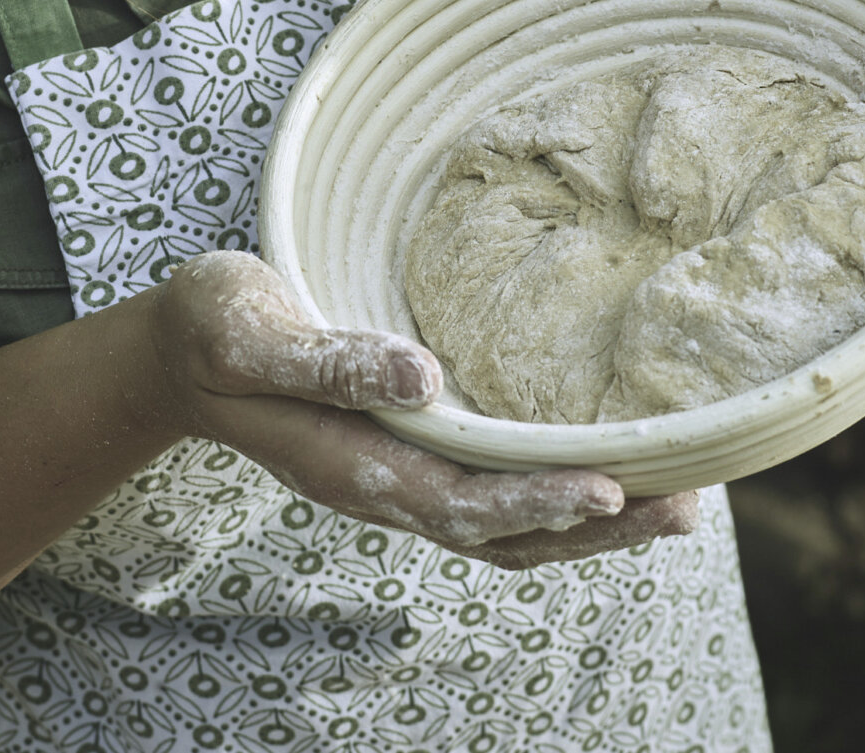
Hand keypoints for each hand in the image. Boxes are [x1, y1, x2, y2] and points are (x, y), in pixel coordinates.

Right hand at [144, 251, 697, 566]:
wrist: (178, 353)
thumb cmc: (212, 329)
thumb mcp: (248, 329)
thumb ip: (327, 358)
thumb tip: (424, 376)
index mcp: (350, 464)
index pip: (458, 504)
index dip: (534, 504)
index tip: (607, 490)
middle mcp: (383, 486)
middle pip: (502, 535)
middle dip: (595, 529)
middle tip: (686, 508)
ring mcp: (397, 478)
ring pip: (505, 527)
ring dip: (590, 525)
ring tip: (675, 505)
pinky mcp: (408, 455)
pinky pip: (493, 495)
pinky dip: (555, 498)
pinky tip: (604, 477)